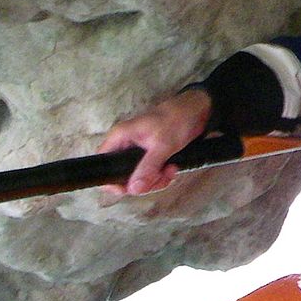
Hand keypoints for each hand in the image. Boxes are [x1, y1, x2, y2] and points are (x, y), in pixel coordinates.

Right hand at [98, 89, 213, 195]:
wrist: (197, 111)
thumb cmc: (176, 119)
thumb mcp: (162, 145)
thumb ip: (148, 167)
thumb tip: (134, 189)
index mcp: (120, 138)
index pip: (103, 164)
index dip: (112, 181)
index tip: (129, 189)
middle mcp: (125, 146)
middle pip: (123, 176)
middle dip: (144, 181)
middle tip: (160, 177)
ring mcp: (137, 152)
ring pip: (139, 177)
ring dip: (156, 179)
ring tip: (171, 170)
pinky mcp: (150, 156)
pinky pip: (150, 174)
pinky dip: (161, 176)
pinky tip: (172, 168)